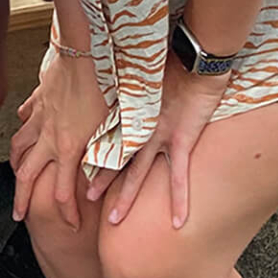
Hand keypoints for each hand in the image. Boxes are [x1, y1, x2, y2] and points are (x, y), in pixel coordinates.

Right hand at [10, 50, 109, 229]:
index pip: (60, 192)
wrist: (88, 49)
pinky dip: (22, 126)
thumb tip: (96, 190)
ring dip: (15, 164)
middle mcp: (48, 135)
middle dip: (21, 198)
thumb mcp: (116, 128)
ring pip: (18, 145)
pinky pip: (25, 116)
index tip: (70, 225)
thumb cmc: (107, 86)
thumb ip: (107, 161)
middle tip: (19, 214)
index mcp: (68, 146)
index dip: (66, 213)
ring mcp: (40, 115)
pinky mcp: (40, 97)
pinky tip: (23, 127)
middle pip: (26, 175)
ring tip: (15, 174)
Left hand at [92, 52, 228, 230]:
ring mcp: (159, 135)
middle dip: (101, 181)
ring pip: (137, 174)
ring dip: (125, 197)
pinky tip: (178, 222)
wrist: (195, 55)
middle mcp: (140, 126)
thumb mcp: (145, 70)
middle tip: (86, 199)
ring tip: (113, 220)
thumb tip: (124, 77)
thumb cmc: (174, 57)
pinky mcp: (181, 139)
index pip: (109, 135)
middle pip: (115, 159)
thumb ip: (134, 81)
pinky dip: (179, 200)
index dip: (96, 151)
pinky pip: (179, 177)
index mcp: (132, 109)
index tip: (82, 163)